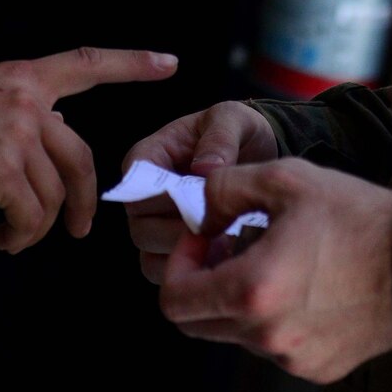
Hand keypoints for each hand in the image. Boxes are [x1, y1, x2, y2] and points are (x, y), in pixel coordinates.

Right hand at [0, 47, 176, 252]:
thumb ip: (18, 113)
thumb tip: (53, 137)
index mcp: (20, 77)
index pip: (85, 62)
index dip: (130, 64)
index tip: (169, 63)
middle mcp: (25, 100)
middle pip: (81, 156)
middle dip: (86, 199)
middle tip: (80, 229)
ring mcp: (16, 133)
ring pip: (54, 193)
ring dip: (38, 226)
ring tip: (13, 238)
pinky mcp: (3, 169)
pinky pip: (30, 215)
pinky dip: (21, 236)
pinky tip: (3, 239)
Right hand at [123, 101, 279, 283]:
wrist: (256, 153)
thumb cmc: (236, 131)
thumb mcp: (232, 119)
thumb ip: (219, 138)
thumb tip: (204, 169)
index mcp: (148, 157)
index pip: (134, 187)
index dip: (165, 200)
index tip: (203, 200)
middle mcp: (143, 195)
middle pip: (141, 227)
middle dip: (180, 232)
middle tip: (220, 230)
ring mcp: (153, 225)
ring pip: (150, 255)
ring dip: (187, 255)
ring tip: (226, 244)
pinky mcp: (168, 250)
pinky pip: (165, 272)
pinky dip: (191, 271)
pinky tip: (223, 258)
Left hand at [157, 158, 391, 383]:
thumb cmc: (359, 216)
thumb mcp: (286, 179)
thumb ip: (225, 188)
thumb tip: (195, 205)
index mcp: (254, 290)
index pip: (175, 300)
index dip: (177, 265)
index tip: (201, 239)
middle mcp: (268, 335)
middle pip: (198, 323)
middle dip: (200, 283)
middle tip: (226, 247)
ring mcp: (293, 358)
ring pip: (236, 334)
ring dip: (239, 298)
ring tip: (274, 257)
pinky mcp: (317, 368)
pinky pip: (274, 345)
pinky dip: (273, 317)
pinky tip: (303, 282)